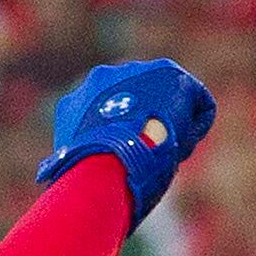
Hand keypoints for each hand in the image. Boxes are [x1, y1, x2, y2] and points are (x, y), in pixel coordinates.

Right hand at [33, 59, 217, 229]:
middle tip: (152, 160)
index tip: (130, 164)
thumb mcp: (72, 172)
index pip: (110, 115)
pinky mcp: (171, 75)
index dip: (124, 141)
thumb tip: (59, 180)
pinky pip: (197, 101)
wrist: (105, 166)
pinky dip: (195, 126)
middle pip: (140, 103)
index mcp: (77, 102)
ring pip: (168, 102)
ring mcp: (137, 72)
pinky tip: (182, 148)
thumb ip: (75, 163)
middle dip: (148, 128)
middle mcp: (104, 77)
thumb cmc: (84, 183)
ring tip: (167, 158)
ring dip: (171, 129)